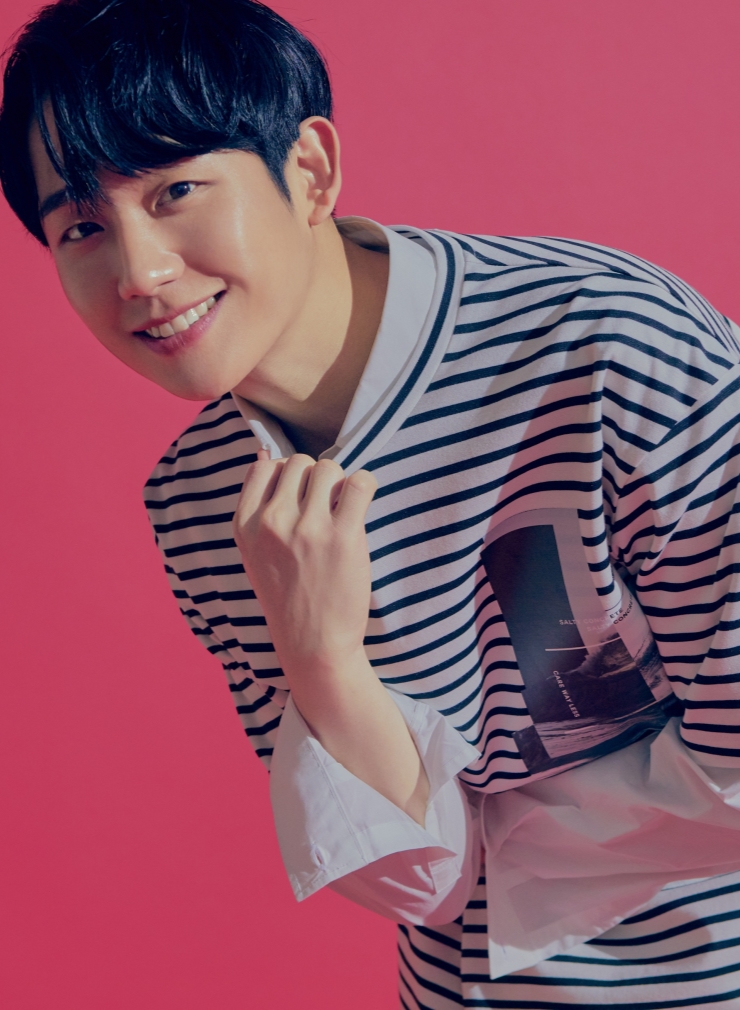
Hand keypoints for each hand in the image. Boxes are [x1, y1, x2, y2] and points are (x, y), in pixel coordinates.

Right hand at [233, 453, 428, 822]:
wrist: (313, 644)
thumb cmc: (288, 596)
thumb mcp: (254, 552)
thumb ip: (257, 505)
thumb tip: (265, 452)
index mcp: (246, 525)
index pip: (265, 466)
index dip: (287, 474)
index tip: (300, 497)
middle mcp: (272, 522)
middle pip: (300, 464)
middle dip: (316, 479)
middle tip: (325, 508)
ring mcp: (308, 528)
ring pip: (329, 469)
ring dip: (341, 484)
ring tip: (343, 510)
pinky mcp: (343, 536)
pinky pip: (360, 483)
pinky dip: (365, 486)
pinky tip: (362, 505)